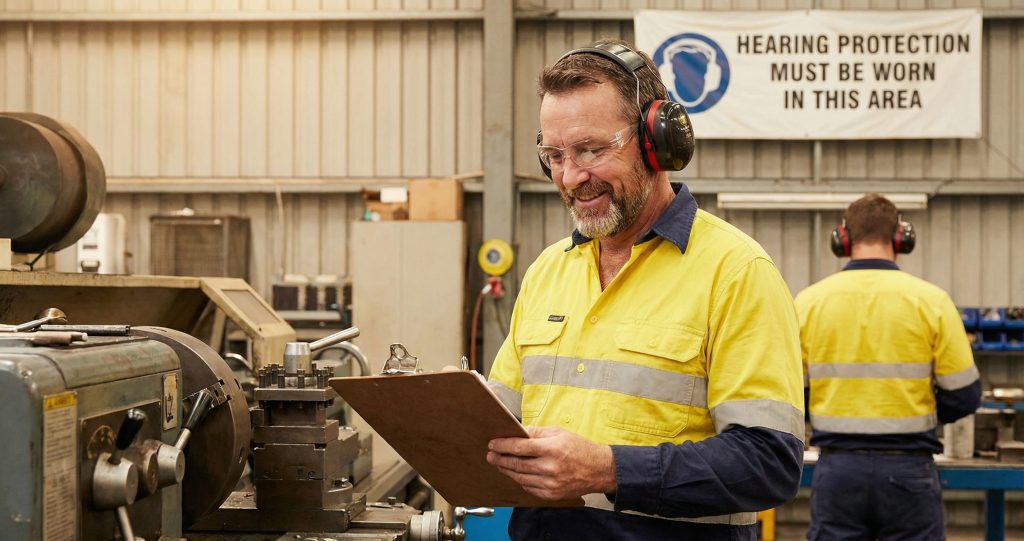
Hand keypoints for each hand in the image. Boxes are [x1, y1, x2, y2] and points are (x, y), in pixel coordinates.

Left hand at [486, 426, 615, 499]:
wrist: (599, 469)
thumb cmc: (579, 448)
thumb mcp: (559, 433)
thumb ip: (537, 432)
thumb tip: (518, 432)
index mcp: (551, 449)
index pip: (520, 447)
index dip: (503, 445)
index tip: (493, 444)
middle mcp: (550, 467)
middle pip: (517, 464)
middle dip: (500, 459)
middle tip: (491, 455)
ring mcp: (550, 484)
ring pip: (520, 478)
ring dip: (507, 471)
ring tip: (500, 464)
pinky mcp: (552, 495)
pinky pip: (530, 488)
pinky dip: (520, 481)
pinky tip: (516, 475)